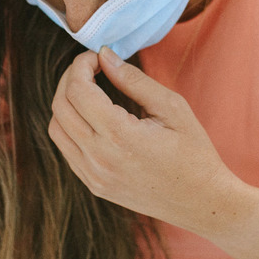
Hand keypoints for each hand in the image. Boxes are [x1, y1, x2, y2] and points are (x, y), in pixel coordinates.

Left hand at [48, 46, 235, 228]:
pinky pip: (66, 150)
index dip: (82, 65)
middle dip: (70, 78)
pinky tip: (92, 116)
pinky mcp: (94, 186)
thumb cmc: (194, 153)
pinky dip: (70, 126)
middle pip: (60, 106)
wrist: (202, 202)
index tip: (97, 56)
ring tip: (89, 89)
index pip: (78, 90)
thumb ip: (134, 80)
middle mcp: (99, 158)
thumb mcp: (172, 108)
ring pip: (56, 128)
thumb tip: (105, 56)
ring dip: (66, 102)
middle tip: (91, 67)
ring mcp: (93, 176)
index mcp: (119, 136)